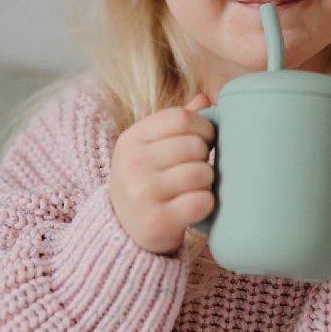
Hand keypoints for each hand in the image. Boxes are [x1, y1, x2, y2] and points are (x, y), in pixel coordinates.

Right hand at [109, 93, 215, 254]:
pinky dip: (206, 204)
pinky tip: (193, 206)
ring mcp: (143, 193)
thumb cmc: (146, 181)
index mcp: (131, 139)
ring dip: (206, 182)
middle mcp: (133, 163)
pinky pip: (202, 202)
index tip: (206, 141)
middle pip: (194, 145)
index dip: (203, 127)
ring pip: (202, 173)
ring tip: (193, 188)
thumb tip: (205, 99)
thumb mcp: (150, 148)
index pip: (181, 118)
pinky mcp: (158, 221)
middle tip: (196, 169)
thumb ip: (175, 123)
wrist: (124, 232)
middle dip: (205, 157)